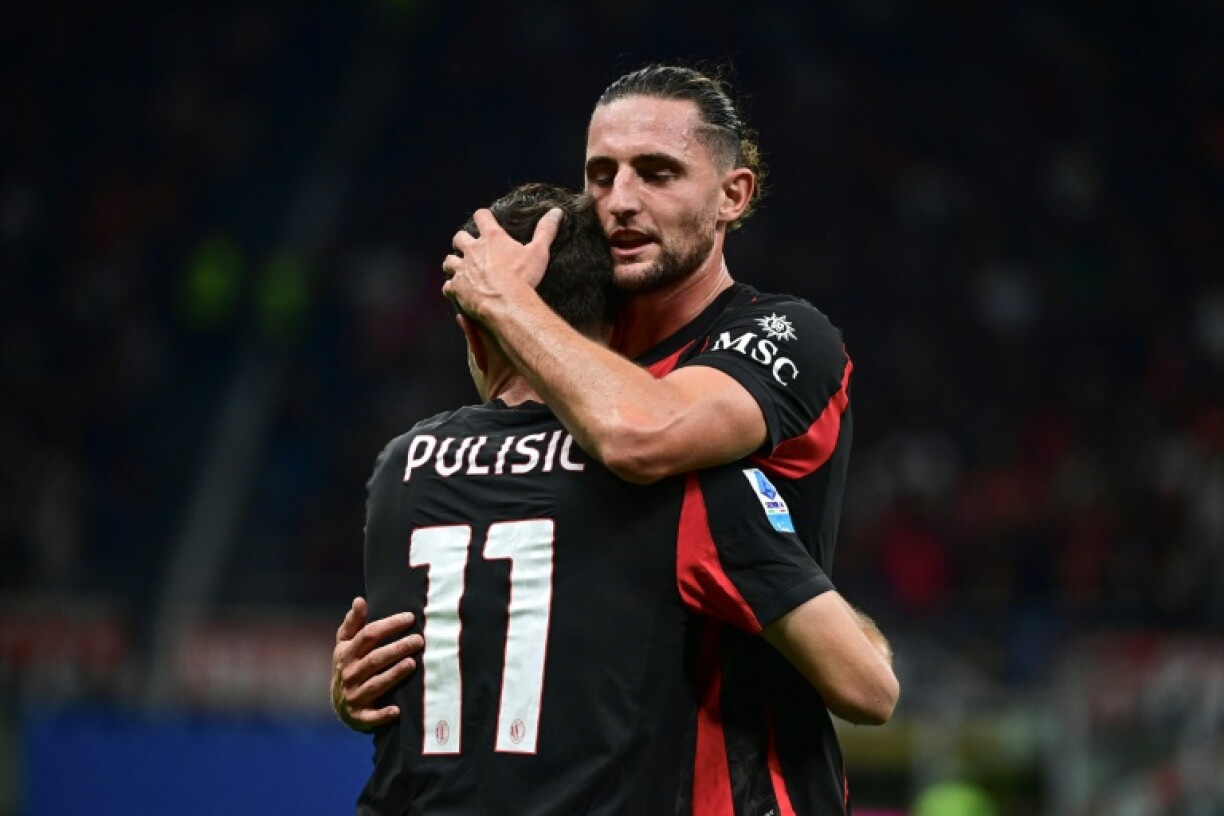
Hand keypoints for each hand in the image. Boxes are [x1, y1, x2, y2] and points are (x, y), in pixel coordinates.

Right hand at [331, 596, 422, 732]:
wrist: (340, 704)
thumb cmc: (350, 666)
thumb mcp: (345, 644)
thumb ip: (353, 623)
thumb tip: (359, 600)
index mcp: (347, 654)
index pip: (368, 635)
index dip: (389, 625)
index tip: (410, 617)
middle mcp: (350, 674)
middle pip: (375, 659)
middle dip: (397, 648)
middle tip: (419, 640)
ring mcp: (354, 696)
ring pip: (376, 684)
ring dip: (393, 674)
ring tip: (412, 663)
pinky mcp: (360, 717)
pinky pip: (371, 717)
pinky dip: (383, 714)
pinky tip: (397, 710)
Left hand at [441, 208, 562, 320]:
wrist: (505, 302)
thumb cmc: (523, 277)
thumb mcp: (539, 252)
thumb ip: (546, 231)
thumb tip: (556, 212)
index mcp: (492, 238)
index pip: (481, 217)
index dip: (483, 217)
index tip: (485, 219)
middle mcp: (472, 250)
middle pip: (459, 238)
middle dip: (462, 241)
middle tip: (469, 248)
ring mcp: (461, 269)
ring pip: (449, 261)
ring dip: (453, 264)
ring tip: (459, 270)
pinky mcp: (456, 287)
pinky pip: (448, 286)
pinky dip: (452, 288)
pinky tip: (457, 293)